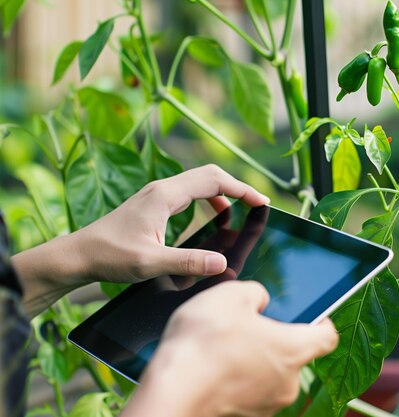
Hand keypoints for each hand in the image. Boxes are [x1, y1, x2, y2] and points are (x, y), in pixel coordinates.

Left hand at [11, 164, 268, 315]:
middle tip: (257, 205)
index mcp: (165, 195)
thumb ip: (188, 263)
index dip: (242, 189)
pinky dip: (209, 201)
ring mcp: (158, 194)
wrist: (79, 254)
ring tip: (240, 213)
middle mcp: (163, 189)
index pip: (213, 180)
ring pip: (201, 183)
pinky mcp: (155, 203)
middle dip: (237, 188)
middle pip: (210, 175)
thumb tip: (222, 263)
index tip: (262, 202)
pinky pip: (190, 193)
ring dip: (223, 194)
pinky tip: (214, 219)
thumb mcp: (150, 263)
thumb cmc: (110, 256)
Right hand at [122, 281, 338, 416]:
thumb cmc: (204, 343)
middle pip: (293, 354)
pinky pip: (249, 391)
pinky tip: (214, 367)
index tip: (310, 316)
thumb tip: (260, 301)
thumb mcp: (231, 295)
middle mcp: (288, 382)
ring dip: (254, 359)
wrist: (170, 393)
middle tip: (247, 325)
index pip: (327, 336)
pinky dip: (237, 379)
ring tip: (223, 346)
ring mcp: (267, 405)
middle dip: (274, 338)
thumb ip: (255, 292)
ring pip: (269, 374)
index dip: (321, 322)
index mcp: (294, 349)